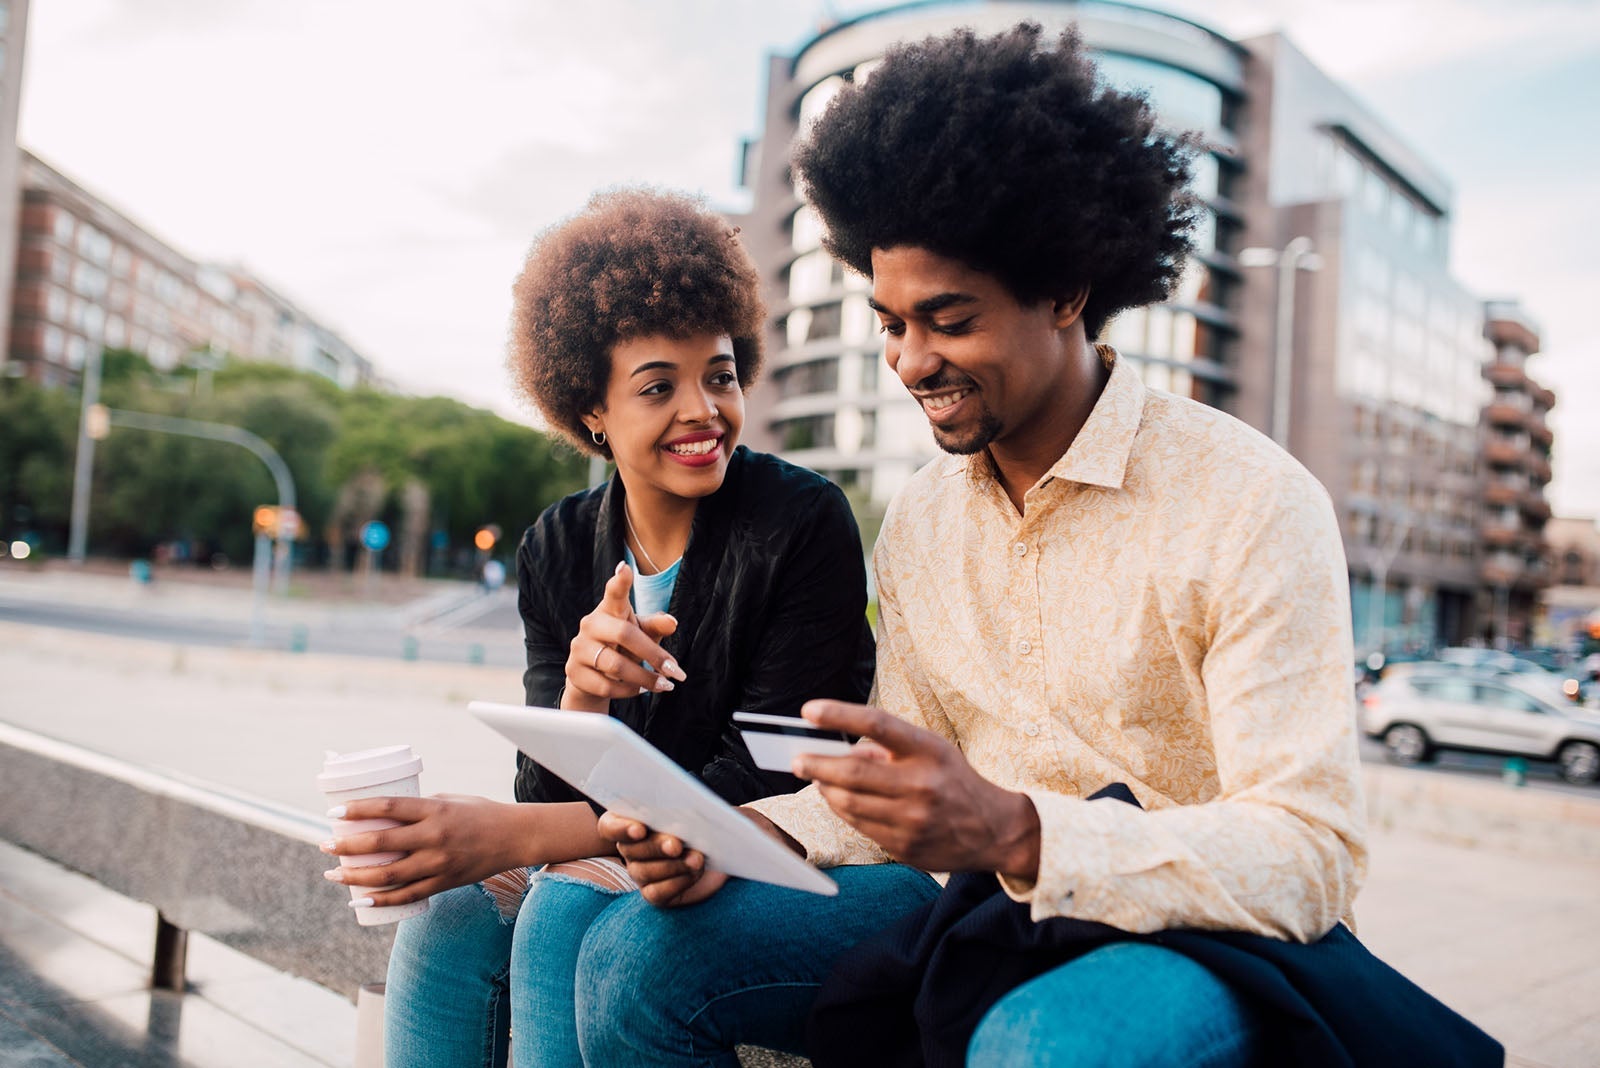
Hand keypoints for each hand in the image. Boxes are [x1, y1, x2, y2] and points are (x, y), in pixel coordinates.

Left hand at [319, 794, 536, 906]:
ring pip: (389, 875)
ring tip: (334, 874)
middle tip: (325, 844)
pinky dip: (381, 900)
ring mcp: (440, 863)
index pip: (389, 809)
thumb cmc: (480, 812)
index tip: (333, 813)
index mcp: (435, 810)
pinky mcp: (445, 882)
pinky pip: (408, 896)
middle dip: (346, 846)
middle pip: (381, 844)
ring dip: (355, 877)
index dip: (357, 810)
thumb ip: (419, 809)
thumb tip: (384, 817)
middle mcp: (435, 837)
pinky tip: (360, 899)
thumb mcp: (449, 800)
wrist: (515, 837)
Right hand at [563, 562, 686, 710]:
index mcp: (609, 610)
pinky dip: (629, 691)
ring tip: (664, 685)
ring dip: (646, 679)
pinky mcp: (573, 672)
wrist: (591, 677)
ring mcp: (579, 648)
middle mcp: (591, 624)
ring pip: (616, 666)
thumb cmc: (623, 647)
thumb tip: (672, 622)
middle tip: (676, 672)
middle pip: (625, 635)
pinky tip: (640, 690)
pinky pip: (606, 686)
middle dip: (655, 655)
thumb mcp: (642, 634)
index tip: (624, 568)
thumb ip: (656, 626)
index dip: (620, 581)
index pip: (614, 592)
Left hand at [793, 700, 1040, 878]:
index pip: (878, 724)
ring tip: (817, 778)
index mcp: (928, 751)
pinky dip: (844, 810)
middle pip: (853, 772)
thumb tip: (837, 750)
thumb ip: (888, 747)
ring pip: (848, 803)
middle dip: (816, 764)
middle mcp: (921, 785)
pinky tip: (841, 800)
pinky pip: (859, 826)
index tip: (808, 711)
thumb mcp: (932, 751)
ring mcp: (913, 820)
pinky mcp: (905, 847)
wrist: (994, 830)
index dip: (840, 715)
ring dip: (826, 789)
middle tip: (796, 759)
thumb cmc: (953, 781)